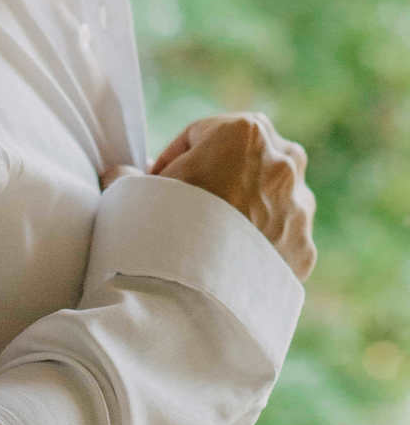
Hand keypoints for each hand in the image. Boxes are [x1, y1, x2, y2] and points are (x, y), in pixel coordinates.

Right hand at [100, 111, 316, 281]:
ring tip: (211, 235)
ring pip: (271, 195)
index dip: (176, 157)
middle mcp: (284, 162)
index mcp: (246, 131)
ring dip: (246, 206)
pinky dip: (261, 243)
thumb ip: (130, 172)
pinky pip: (281, 237)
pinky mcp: (305, 248)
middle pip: (246, 157)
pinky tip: (230, 259)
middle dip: (220, 174)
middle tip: (189, 202)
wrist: (197, 293)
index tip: (160, 182)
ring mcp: (300, 207)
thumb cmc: (164, 228)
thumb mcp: (136, 187)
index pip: (204, 132)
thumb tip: (119, 174)